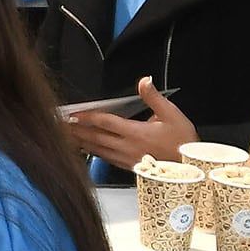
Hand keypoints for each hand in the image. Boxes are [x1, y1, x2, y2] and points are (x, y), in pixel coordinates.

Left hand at [63, 77, 197, 173]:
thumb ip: (154, 97)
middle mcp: (127, 147)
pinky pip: (104, 159)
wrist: (191, 169)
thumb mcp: (172, 115)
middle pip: (94, 137)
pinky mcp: (128, 167)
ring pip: (96, 150)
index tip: (72, 113)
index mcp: (136, 133)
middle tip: (58, 124)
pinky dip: (91, 152)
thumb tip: (144, 81)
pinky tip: (84, 149)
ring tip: (64, 136)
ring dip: (79, 142)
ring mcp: (126, 159)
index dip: (86, 117)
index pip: (104, 122)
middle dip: (75, 130)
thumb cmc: (183, 142)